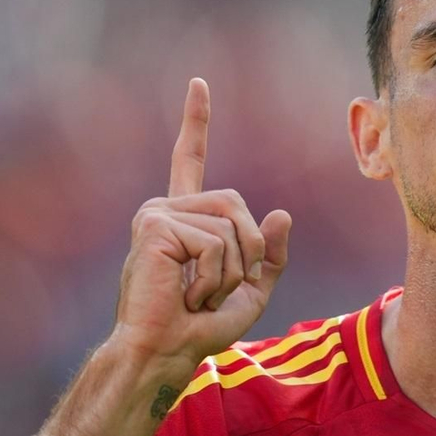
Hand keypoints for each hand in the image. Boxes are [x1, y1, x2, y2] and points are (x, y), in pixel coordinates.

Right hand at [112, 78, 291, 372]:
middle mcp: (165, 209)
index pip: (190, 161)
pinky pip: (214, 242)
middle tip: (209, 291)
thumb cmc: (200, 329)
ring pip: (230, 225)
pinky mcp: (154, 227)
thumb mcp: (250, 291)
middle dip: (245, 253)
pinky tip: (186, 293)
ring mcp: (156, 216)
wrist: (164, 352)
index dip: (195, 122)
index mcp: (184, 219)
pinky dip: (212, 276)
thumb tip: (281, 213)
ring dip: (228, 272)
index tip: (199, 83)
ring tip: (195, 295)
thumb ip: (268, 254)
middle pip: (237, 206)